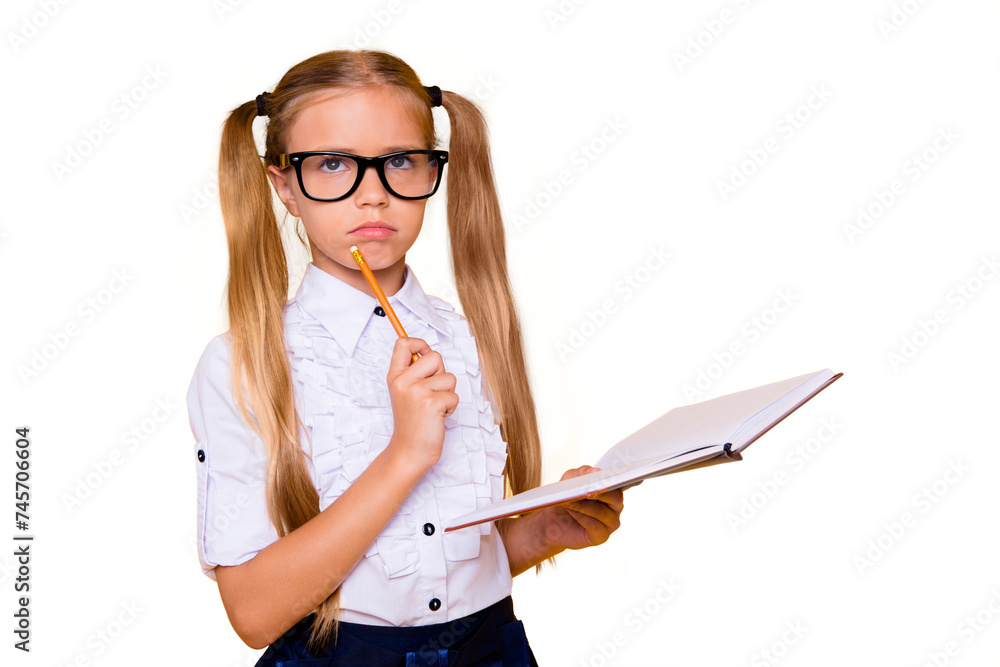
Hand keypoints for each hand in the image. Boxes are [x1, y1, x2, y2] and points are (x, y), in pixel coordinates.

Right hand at [385, 337, 458, 472]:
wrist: (409, 452)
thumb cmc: (412, 423)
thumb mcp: (403, 393)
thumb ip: (413, 373)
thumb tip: (428, 352)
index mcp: (395, 376)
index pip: (403, 343)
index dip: (420, 344)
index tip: (425, 355)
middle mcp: (403, 381)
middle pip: (435, 356)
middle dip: (441, 374)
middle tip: (432, 393)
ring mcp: (416, 392)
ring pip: (449, 377)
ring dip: (448, 394)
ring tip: (434, 408)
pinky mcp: (431, 404)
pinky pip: (454, 395)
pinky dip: (451, 408)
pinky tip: (438, 417)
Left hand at [536, 465, 623, 551]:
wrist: (554, 521)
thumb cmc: (566, 497)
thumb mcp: (570, 480)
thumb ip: (583, 472)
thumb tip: (597, 471)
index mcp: (612, 491)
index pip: (617, 483)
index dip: (609, 480)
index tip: (598, 476)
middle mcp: (616, 507)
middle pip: (615, 498)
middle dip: (599, 493)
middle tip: (584, 490)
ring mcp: (610, 523)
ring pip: (601, 512)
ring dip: (583, 505)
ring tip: (568, 500)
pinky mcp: (601, 536)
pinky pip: (594, 525)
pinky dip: (581, 517)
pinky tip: (571, 511)